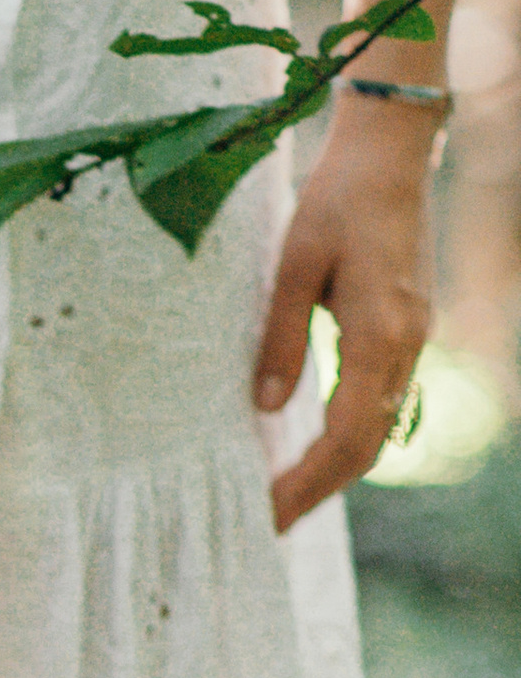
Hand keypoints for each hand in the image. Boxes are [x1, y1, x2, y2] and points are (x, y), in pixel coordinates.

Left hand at [255, 98, 434, 533]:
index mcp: (379, 333)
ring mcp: (412, 340)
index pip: (346, 436)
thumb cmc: (336, 198)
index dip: (308, 485)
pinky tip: (310, 448)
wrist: (389, 154)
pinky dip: (346, 437)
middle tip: (268, 523)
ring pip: (377, 429)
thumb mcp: (294, 264)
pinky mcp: (405, 331)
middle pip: (367, 446)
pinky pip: (379, 403)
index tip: (269, 514)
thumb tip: (265, 407)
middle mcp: (405, 346)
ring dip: (333, 470)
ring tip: (283, 496)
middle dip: (318, 490)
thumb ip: (281, 337)